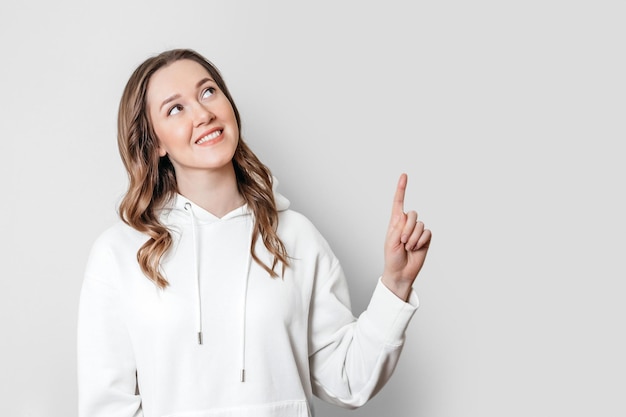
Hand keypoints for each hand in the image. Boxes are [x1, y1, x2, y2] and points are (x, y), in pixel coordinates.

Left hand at [382, 173, 431, 300]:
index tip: (404, 175)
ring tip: (408, 247)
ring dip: (413, 238)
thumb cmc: (392, 257)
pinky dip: (421, 241)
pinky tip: (416, 248)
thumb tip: (406, 216)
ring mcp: (417, 231)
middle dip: (408, 228)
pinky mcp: (426, 238)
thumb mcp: (391, 241)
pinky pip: (427, 232)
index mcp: (395, 222)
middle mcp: (407, 224)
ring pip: (420, 225)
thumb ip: (399, 227)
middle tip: (403, 242)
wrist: (401, 272)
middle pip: (413, 214)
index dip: (401, 189)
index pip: (398, 202)